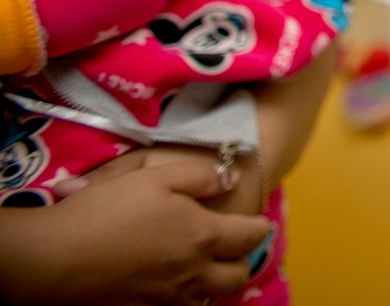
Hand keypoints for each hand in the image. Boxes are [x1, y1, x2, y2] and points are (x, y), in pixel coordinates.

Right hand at [0, 157, 271, 304]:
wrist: (54, 258)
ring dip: (212, 284)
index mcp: (202, 236)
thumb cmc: (107, 210)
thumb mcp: (156, 174)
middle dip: (240, 262)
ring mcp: (166, 298)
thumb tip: (228, 180)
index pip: (251, 236)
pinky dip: (182, 299)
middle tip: (232, 248)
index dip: (258, 228)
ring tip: (203, 268)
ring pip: (207, 299)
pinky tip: (170, 284)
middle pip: (236, 277)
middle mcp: (191, 273)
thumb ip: (200, 176)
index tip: (257, 223)